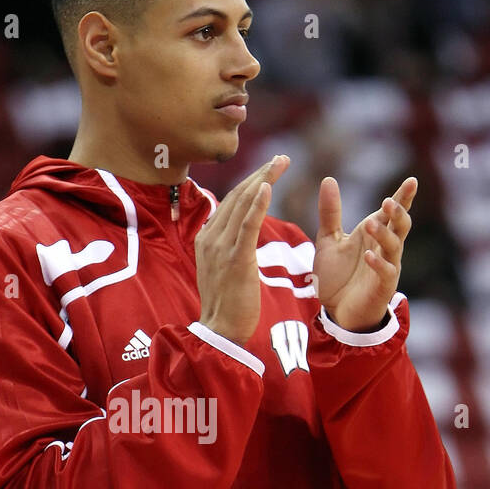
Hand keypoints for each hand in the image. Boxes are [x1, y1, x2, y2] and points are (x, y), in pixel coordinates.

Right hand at [196, 153, 289, 344]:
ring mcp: (221, 247)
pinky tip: (268, 186)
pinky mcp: (236, 259)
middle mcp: (210, 237)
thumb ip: (228, 245)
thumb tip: (238, 229)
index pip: (231, 201)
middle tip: (282, 158)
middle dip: (261, 173)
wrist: (220, 331)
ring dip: (264, 179)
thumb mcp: (222, 267)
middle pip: (238, 196)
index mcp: (207, 238)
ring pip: (243, 204)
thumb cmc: (226, 303)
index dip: (252, 181)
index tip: (271, 167)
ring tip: (281, 162)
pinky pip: (248, 225)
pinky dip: (257, 204)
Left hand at [313, 176, 415, 331]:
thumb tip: (328, 179)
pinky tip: (368, 256)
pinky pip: (386, 273)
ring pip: (394, 246)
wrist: (336, 312)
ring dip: (384, 235)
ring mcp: (386, 266)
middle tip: (388, 202)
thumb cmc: (338, 276)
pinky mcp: (382, 286)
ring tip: (371, 224)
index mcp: (375, 233)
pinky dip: (378, 264)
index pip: (393, 212)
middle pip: (400, 226)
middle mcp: (385, 248)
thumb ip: (330, 212)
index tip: (412, 180)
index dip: (404, 197)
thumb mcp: (329, 240)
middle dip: (398, 213)